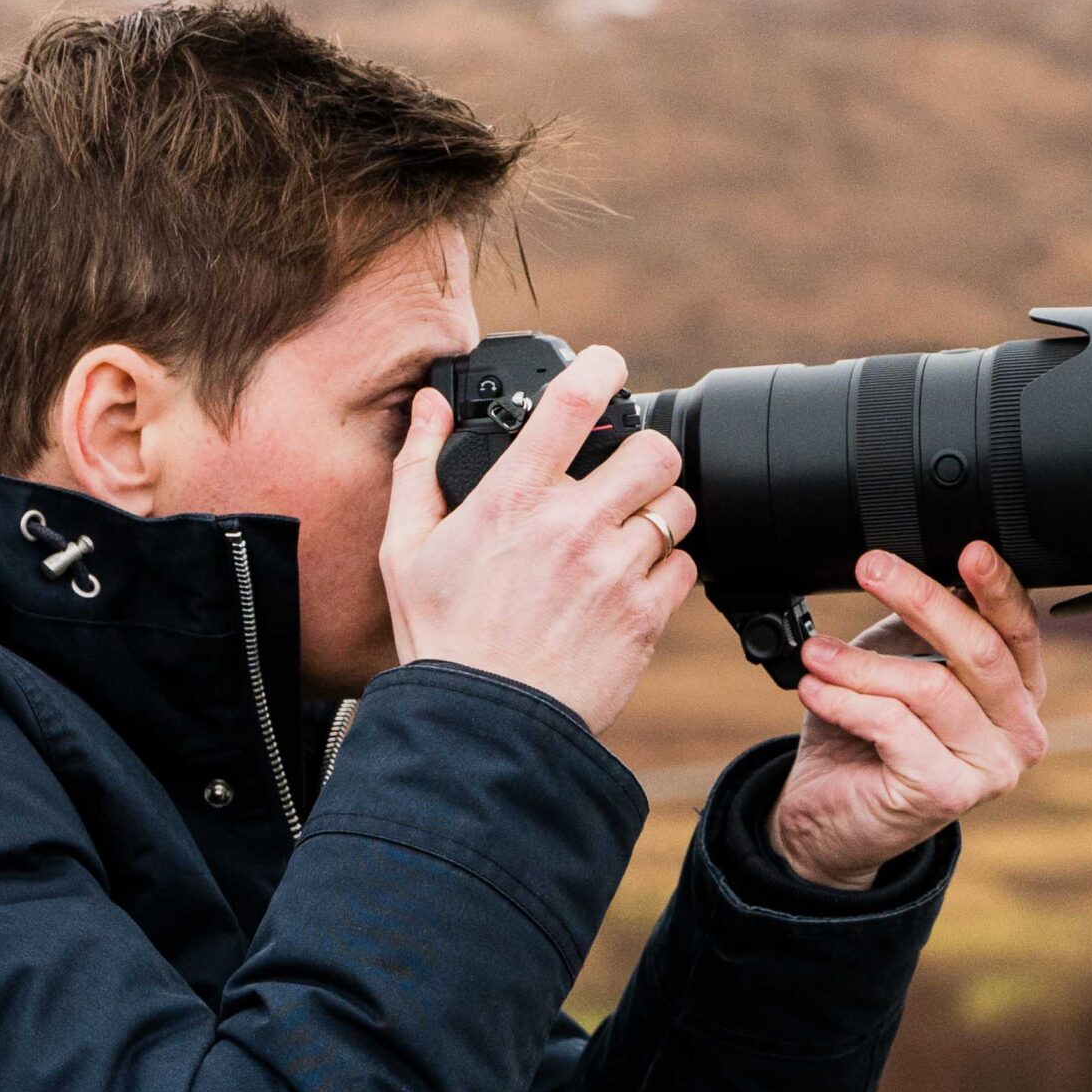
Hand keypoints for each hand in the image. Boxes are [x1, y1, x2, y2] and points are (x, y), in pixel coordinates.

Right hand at [379, 345, 698, 736]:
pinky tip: (632, 581)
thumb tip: (428, 405)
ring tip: (628, 533)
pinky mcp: (644, 615)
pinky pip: (687, 565)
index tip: (608, 365)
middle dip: (643, 456)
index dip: (601, 366)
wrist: (483, 726)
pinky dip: (669, 567)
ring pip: (678, 507)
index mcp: (513, 496)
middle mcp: (571, 524)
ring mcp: (614, 570)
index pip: (573, 402)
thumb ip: (418, 465)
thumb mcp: (405, 547)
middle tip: (624, 475)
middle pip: (653, 450)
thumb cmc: (441, 638)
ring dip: (659, 512)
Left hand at [765, 542, 1049, 888]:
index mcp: (1019, 689)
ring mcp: (991, 769)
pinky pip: (894, 728)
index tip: (967, 548)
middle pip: (980, 650)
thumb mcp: (898, 661)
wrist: (830, 813)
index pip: (1018, 628)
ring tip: (816, 653)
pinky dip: (847, 701)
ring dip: (861, 663)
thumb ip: (922, 624)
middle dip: (920, 599)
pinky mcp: (947, 795)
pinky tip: (815, 689)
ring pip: (930, 689)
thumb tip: (913, 562)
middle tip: (870, 566)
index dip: (996, 586)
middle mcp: (1020, 730)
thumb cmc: (869, 732)